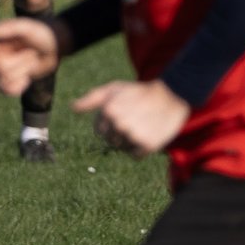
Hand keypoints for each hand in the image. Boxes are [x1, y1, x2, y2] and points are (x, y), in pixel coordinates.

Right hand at [0, 17, 60, 96]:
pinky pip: (5, 90)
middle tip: (31, 54)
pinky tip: (27, 77)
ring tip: (31, 62)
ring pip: (4, 82)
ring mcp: (0, 68)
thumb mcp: (28, 28)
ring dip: (23, 73)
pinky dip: (19, 86)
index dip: (8, 59)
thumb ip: (9, 28)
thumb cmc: (41, 34)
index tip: (27, 51)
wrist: (54, 47)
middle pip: (0, 71)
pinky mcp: (8, 79)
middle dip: (21, 64)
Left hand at [73, 78, 191, 155]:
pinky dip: (140, 149)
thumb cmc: (138, 92)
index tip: (123, 115)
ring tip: (142, 126)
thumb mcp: (114, 89)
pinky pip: (135, 155)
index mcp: (108, 111)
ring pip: (123, 149)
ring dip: (129, 142)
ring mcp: (133, 135)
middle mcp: (119, 124)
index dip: (110, 125)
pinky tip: (148, 134)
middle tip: (135, 120)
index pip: (99, 131)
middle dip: (119, 134)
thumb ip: (92, 99)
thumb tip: (73, 107)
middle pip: (111, 142)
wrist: (171, 96)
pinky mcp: (147, 145)